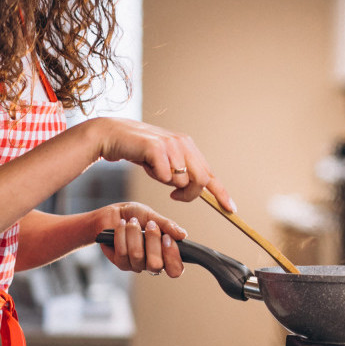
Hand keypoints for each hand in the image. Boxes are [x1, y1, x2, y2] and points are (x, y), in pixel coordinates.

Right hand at [86, 117, 234, 209]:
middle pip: (201, 180)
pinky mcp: (157, 147)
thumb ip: (181, 173)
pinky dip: (155, 176)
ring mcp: (171, 144)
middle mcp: (183, 143)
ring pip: (181, 180)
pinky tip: (146, 164)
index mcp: (188, 147)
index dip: (221, 193)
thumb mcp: (166, 163)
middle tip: (174, 196)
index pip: (210, 173)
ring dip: (165, 182)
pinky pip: (165, 176)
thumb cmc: (140, 152)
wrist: (114, 136)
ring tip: (153, 169)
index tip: (231, 209)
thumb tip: (196, 191)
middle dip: (189, 194)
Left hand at [95, 202, 185, 276]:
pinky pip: (122, 252)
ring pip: (137, 256)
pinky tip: (122, 225)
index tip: (167, 238)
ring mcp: (135, 264)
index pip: (175, 270)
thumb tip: (183, 235)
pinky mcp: (120, 262)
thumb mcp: (153, 216)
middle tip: (151, 225)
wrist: (113, 213)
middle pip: (156, 265)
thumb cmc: (135, 215)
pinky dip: (122, 234)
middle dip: (152, 241)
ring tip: (132, 221)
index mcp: (165, 254)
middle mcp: (151, 263)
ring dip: (135, 234)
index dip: (172, 257)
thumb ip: (168, 226)